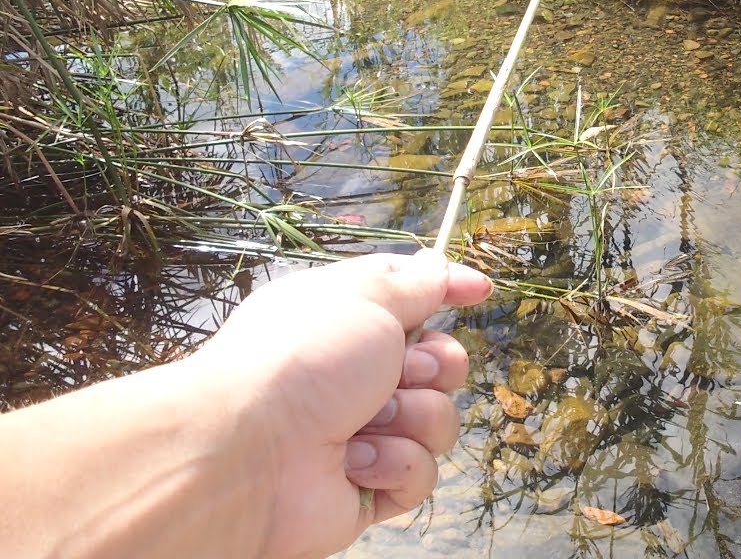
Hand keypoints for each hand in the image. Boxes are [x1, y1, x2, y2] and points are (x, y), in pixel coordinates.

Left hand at [188, 250, 491, 557]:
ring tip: (366, 422)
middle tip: (402, 371)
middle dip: (435, 366)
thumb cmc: (301, 360)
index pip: (412, 300)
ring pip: (438, 421)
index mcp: (347, 321)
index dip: (446, 292)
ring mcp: (365, 433)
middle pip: (441, 365)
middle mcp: (356, 376)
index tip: (479, 290)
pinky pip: (421, 473)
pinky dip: (394, 464)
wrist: (249, 452)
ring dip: (412, 418)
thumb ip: (415, 282)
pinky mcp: (370, 487)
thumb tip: (442, 265)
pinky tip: (354, 462)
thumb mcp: (366, 296)